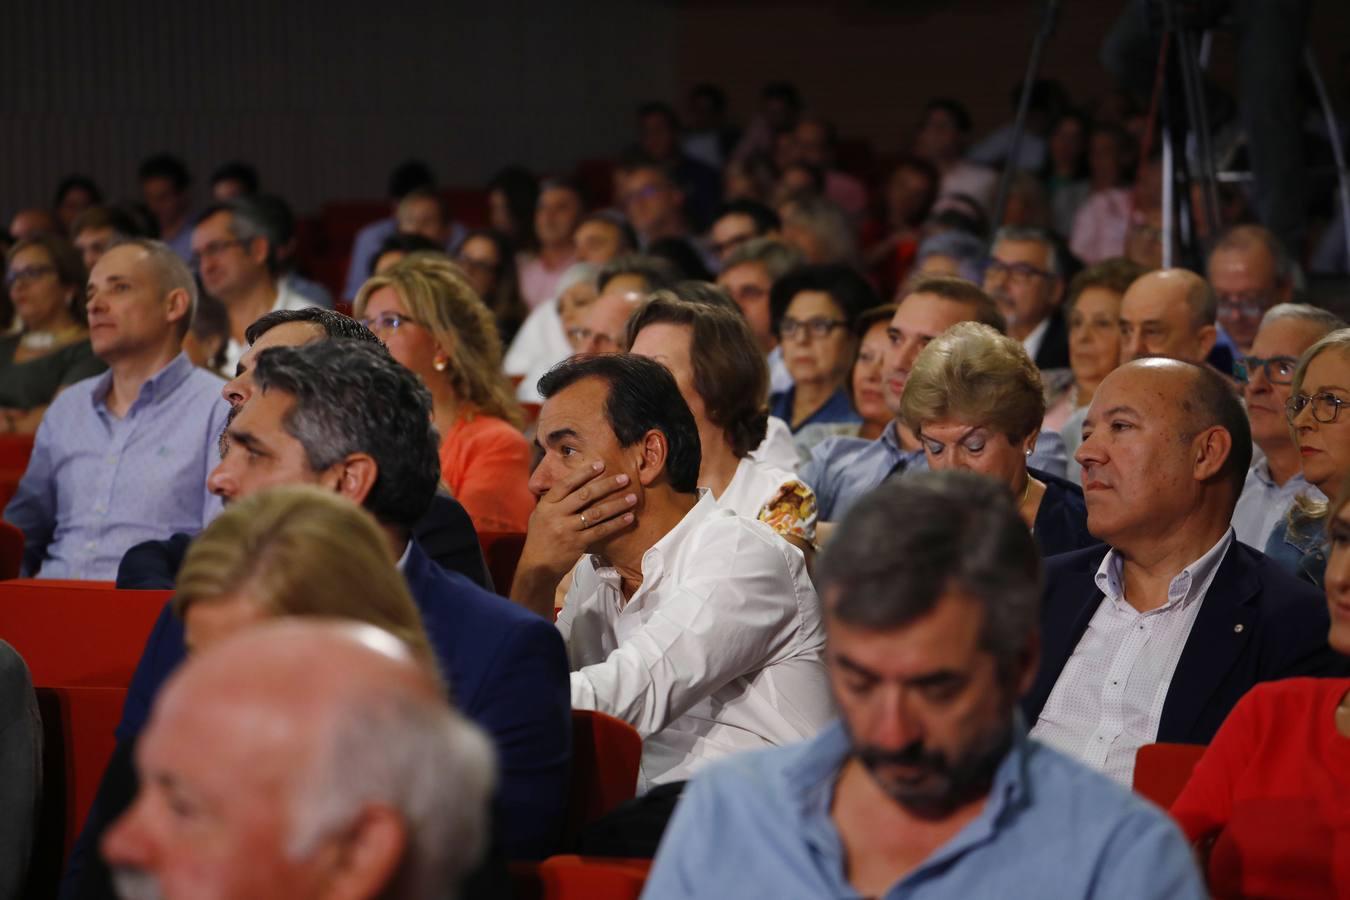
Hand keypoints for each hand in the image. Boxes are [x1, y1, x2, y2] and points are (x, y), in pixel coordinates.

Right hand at [519, 461, 636, 581]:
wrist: (537, 566)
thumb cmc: (540, 538)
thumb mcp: (540, 515)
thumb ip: (554, 501)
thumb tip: (572, 483)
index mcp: (547, 504)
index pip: (566, 483)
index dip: (584, 473)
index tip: (601, 464)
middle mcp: (556, 514)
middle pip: (585, 495)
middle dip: (607, 485)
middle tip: (624, 478)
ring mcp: (568, 529)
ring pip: (596, 513)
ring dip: (617, 504)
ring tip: (633, 498)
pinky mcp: (578, 543)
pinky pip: (601, 531)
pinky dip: (616, 523)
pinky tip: (629, 518)